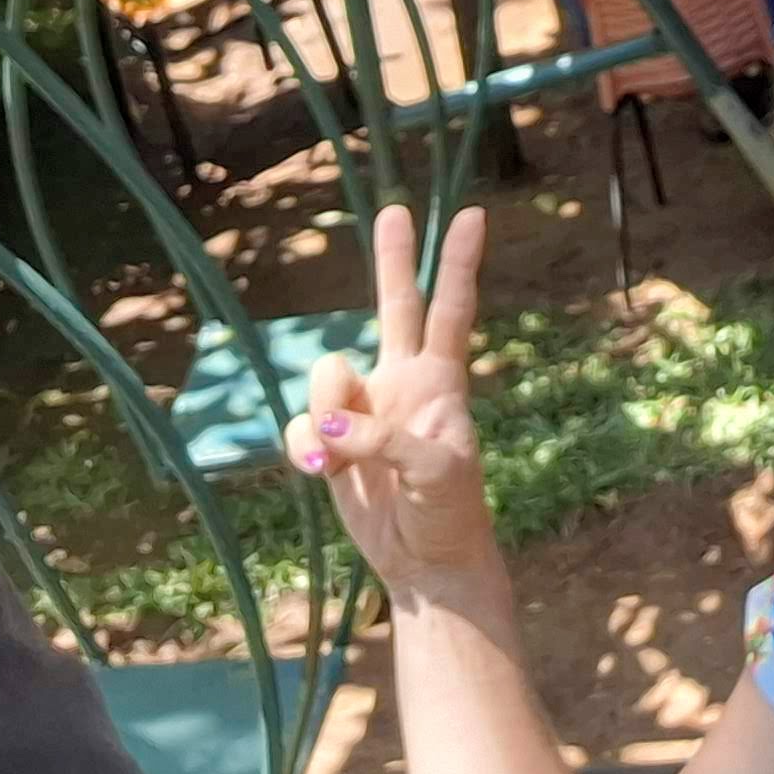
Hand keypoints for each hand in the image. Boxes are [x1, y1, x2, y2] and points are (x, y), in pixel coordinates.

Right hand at [287, 202, 499, 597]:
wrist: (424, 563)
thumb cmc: (450, 512)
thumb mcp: (436, 473)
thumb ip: (386, 439)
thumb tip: (332, 425)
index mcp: (441, 382)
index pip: (452, 310)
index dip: (459, 264)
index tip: (473, 214)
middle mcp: (403, 382)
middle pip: (396, 306)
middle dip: (393, 259)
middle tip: (396, 209)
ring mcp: (364, 408)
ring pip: (326, 375)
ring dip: (323, 411)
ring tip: (339, 459)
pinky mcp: (330, 441)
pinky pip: (300, 424)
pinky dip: (304, 444)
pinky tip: (321, 471)